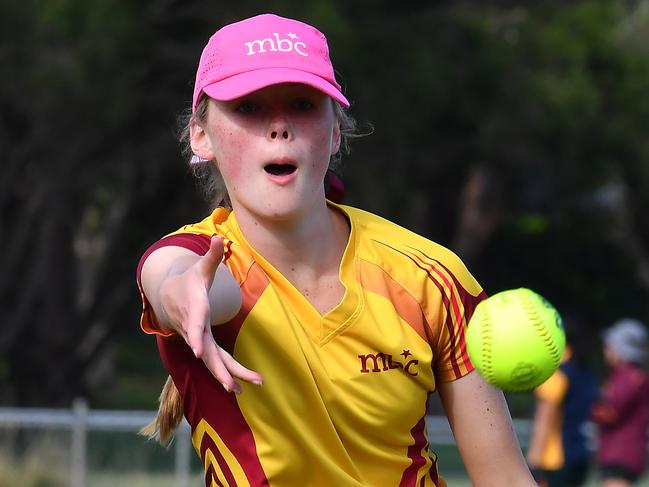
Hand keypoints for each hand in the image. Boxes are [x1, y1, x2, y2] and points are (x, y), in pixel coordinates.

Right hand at [159, 235, 262, 392]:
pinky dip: (227, 373)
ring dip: (227, 376)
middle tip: (232, 386)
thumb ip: (211, 256)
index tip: (198, 351)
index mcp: (194, 310)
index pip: (195, 325)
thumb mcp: (200, 268)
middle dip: (219, 369)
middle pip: (207, 352)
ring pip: (213, 361)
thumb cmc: (189, 281)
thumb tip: (218, 237)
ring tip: (244, 390)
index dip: (197, 337)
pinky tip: (242, 387)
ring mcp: (199, 339)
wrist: (170, 297)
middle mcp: (195, 329)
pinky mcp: (204, 345)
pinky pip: (216, 361)